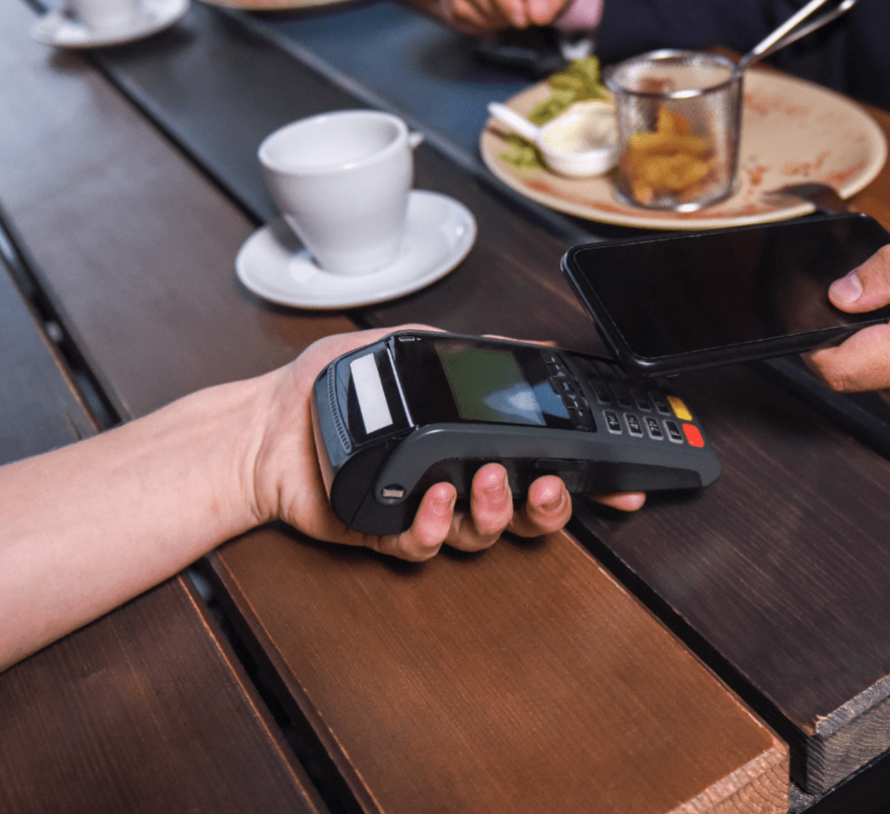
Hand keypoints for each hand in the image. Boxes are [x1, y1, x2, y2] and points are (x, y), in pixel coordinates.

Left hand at [244, 327, 588, 560]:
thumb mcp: (410, 350)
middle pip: (524, 513)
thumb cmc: (331, 389)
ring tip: (485, 483)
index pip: (543, 465)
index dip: (585, 482)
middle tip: (547, 486)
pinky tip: (433, 500)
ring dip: (493, 513)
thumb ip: (470, 352)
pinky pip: (421, 545)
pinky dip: (432, 526)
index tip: (622, 487)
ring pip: (481, 534)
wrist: (268, 422)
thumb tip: (530, 343)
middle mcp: (457, 482)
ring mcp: (425, 511)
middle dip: (548, 507)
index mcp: (472, 443)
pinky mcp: (387, 533)